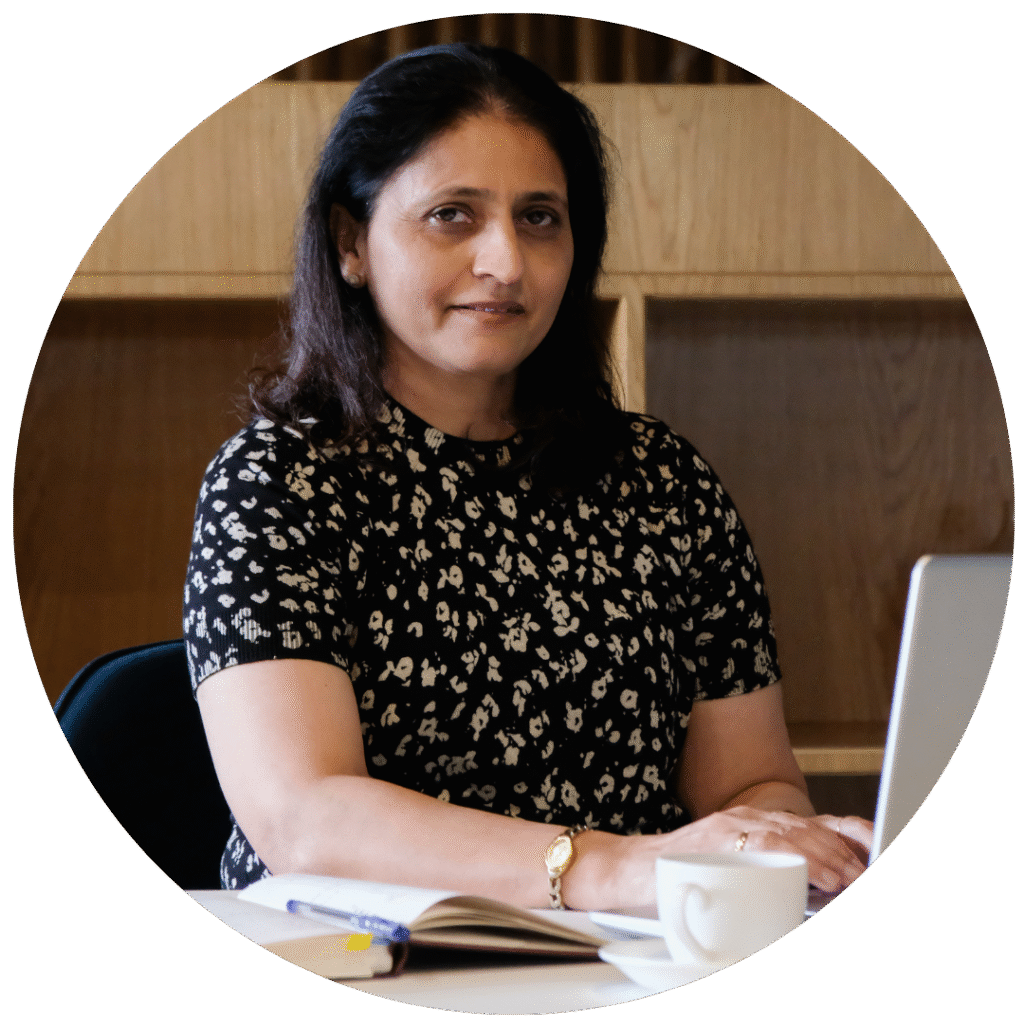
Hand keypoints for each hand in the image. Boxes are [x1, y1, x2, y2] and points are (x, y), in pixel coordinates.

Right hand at [669, 807, 873, 892]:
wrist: (628, 871)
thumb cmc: (678, 883)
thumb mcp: (735, 878)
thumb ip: (774, 879)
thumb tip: (822, 897)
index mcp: (757, 826)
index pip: (814, 824)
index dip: (849, 838)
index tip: (876, 853)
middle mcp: (750, 818)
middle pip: (813, 826)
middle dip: (848, 851)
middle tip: (872, 874)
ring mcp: (734, 824)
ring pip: (797, 833)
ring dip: (832, 858)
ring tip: (855, 879)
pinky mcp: (720, 836)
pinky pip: (770, 845)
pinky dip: (803, 860)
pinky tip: (824, 877)